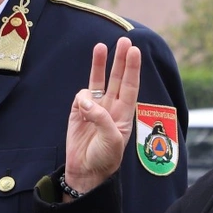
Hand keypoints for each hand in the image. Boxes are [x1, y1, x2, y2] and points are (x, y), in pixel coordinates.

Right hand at [64, 37, 140, 196]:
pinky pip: (80, 96)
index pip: (130, 86)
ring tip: (101, 47)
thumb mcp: (111, 140)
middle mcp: (111, 107)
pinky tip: (82, 108)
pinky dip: (82, 98)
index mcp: (124, 114)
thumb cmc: (105, 159)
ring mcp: (94, 108)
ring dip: (100, 65)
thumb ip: (101, 118)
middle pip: (117, 78)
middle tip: (124, 41)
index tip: (134, 51)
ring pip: (98, 81)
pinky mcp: (78, 112)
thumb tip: (86, 100)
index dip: (132, 68)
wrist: (85, 172)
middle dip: (120, 60)